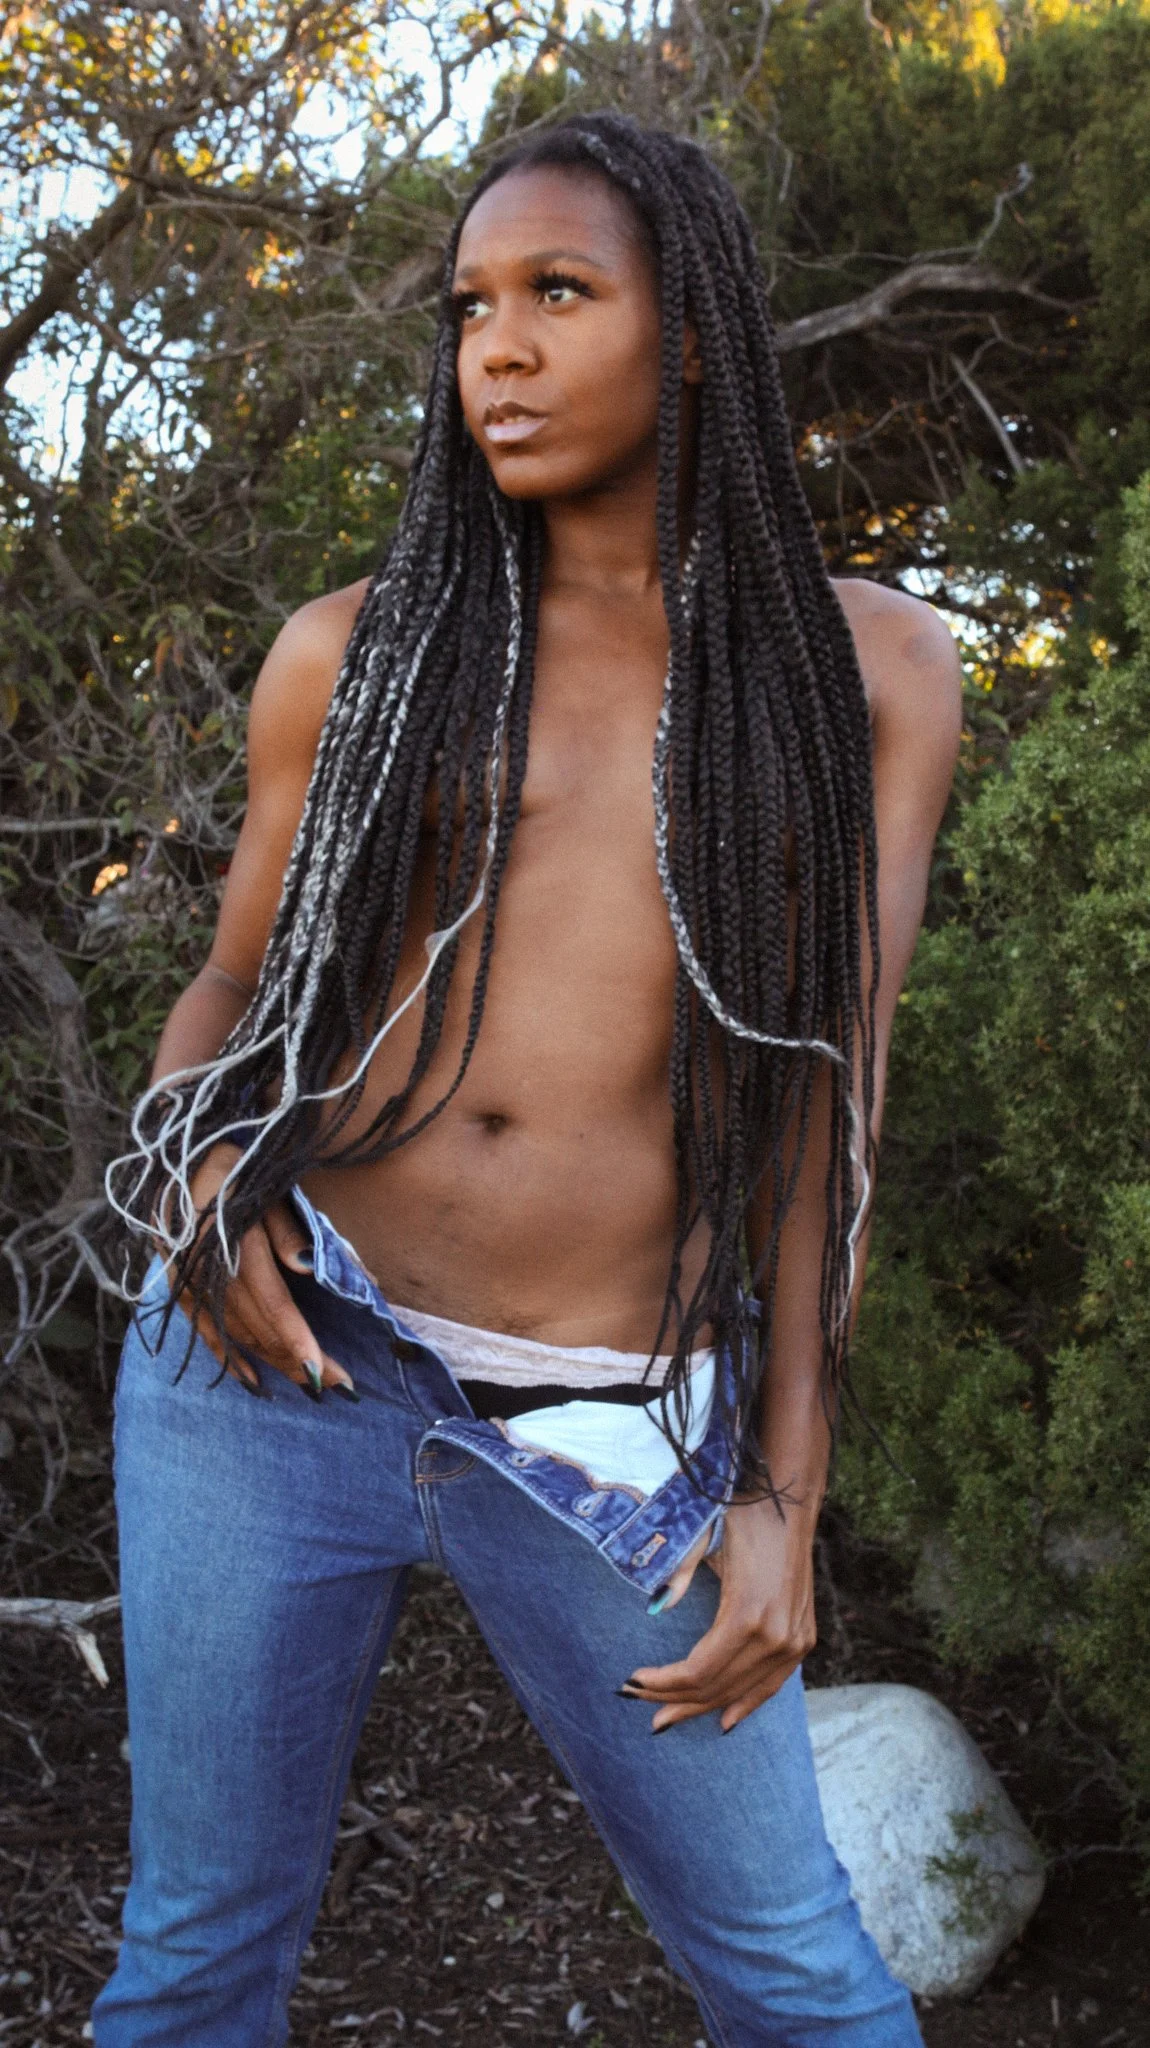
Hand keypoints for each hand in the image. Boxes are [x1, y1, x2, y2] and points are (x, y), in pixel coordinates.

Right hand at [169, 1141, 357, 1402]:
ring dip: (271, 1362)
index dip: (296, 1339)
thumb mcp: (266, 1186)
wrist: (175, 1157)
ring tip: (308, 1385)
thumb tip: (306, 1267)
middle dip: (295, 1359)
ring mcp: (186, 1281)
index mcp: (230, 1241)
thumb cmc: (237, 1166)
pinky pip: (203, 1330)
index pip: (269, 1302)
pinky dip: (228, 1357)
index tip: (323, 1371)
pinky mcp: (177, 1286)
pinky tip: (251, 1380)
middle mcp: (204, 1269)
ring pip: (233, 1333)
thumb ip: (287, 1228)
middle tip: (336, 1385)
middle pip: (255, 1326)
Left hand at [620, 1492, 817, 1733]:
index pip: (697, 1671)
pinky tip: (724, 1720)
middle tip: (638, 1702)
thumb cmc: (742, 1517)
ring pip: (740, 1691)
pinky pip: (771, 1685)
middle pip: (716, 1687)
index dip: (661, 1684)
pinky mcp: (803, 1639)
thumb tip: (656, 1607)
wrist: (790, 1501)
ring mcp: (794, 1642)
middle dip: (673, 1699)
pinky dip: (746, 1703)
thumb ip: (677, 1574)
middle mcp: (776, 1637)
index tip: (631, 1682)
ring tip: (668, 1716)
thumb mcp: (703, 1540)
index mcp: (748, 1615)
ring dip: (702, 1705)